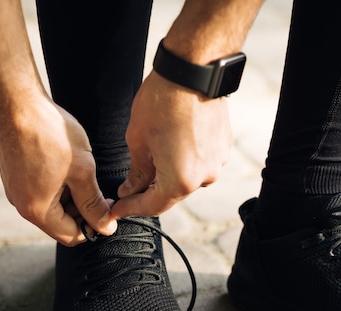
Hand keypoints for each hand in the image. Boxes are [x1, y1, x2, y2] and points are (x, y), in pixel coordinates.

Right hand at [0, 96, 116, 245]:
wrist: (16, 103)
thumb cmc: (50, 135)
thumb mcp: (82, 171)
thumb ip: (94, 203)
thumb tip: (106, 228)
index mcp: (37, 210)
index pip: (71, 236)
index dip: (94, 226)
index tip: (109, 208)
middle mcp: (22, 205)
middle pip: (61, 223)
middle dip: (84, 211)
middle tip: (101, 191)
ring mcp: (16, 190)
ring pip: (52, 206)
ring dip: (72, 197)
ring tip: (85, 173)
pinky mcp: (14, 176)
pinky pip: (41, 191)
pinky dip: (59, 186)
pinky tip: (69, 165)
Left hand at [111, 72, 232, 216]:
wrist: (193, 71)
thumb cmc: (162, 101)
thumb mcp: (138, 139)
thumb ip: (137, 172)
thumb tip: (132, 189)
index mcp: (180, 181)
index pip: (152, 206)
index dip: (131, 209)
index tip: (117, 209)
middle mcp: (204, 177)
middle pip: (172, 195)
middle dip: (149, 192)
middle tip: (128, 189)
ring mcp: (217, 162)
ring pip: (187, 179)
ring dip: (168, 176)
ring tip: (150, 162)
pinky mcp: (223, 147)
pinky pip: (200, 163)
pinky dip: (184, 161)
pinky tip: (170, 147)